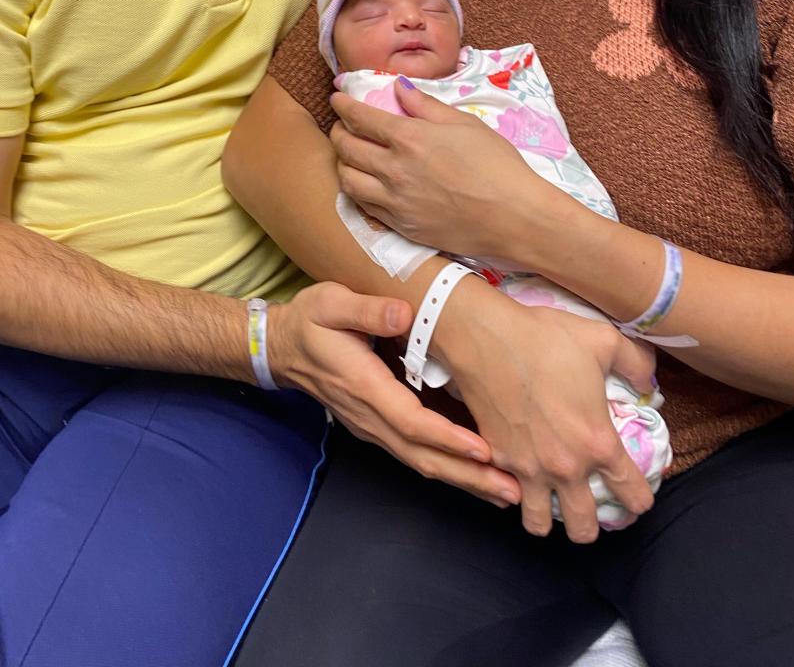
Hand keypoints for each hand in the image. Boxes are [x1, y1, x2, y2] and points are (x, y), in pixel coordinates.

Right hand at [267, 281, 521, 507]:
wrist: (280, 348)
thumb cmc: (309, 322)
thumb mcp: (331, 303)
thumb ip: (367, 310)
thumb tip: (403, 313)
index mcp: (364, 387)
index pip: (411, 421)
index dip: (448, 438)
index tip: (484, 449)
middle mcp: (370, 416)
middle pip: (422, 456)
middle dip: (468, 475)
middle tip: (513, 489)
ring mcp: (372, 426)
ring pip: (420, 461)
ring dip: (462, 479)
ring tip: (504, 490)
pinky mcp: (376, 427)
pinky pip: (414, 454)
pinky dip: (446, 468)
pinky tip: (474, 474)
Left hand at [330, 80, 578, 263]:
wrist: (513, 217)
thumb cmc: (496, 165)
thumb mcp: (464, 124)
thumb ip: (426, 105)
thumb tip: (399, 87)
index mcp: (409, 139)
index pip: (361, 117)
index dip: (343, 105)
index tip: (336, 98)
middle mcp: (393, 170)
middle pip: (346, 148)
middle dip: (338, 131)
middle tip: (342, 125)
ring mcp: (394, 202)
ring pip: (347, 180)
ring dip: (342, 163)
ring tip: (349, 155)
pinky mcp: (401, 226)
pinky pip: (364, 206)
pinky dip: (356, 190)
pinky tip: (364, 183)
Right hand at [436, 282, 657, 542]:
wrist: (488, 339)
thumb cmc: (547, 339)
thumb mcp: (605, 340)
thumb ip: (637, 364)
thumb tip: (648, 385)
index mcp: (598, 443)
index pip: (631, 494)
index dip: (640, 500)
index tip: (637, 497)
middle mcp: (565, 467)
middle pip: (583, 528)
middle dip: (591, 523)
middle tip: (590, 505)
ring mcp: (528, 469)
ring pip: (539, 525)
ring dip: (549, 517)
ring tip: (551, 500)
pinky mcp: (498, 460)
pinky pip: (509, 495)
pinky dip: (516, 493)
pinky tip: (522, 475)